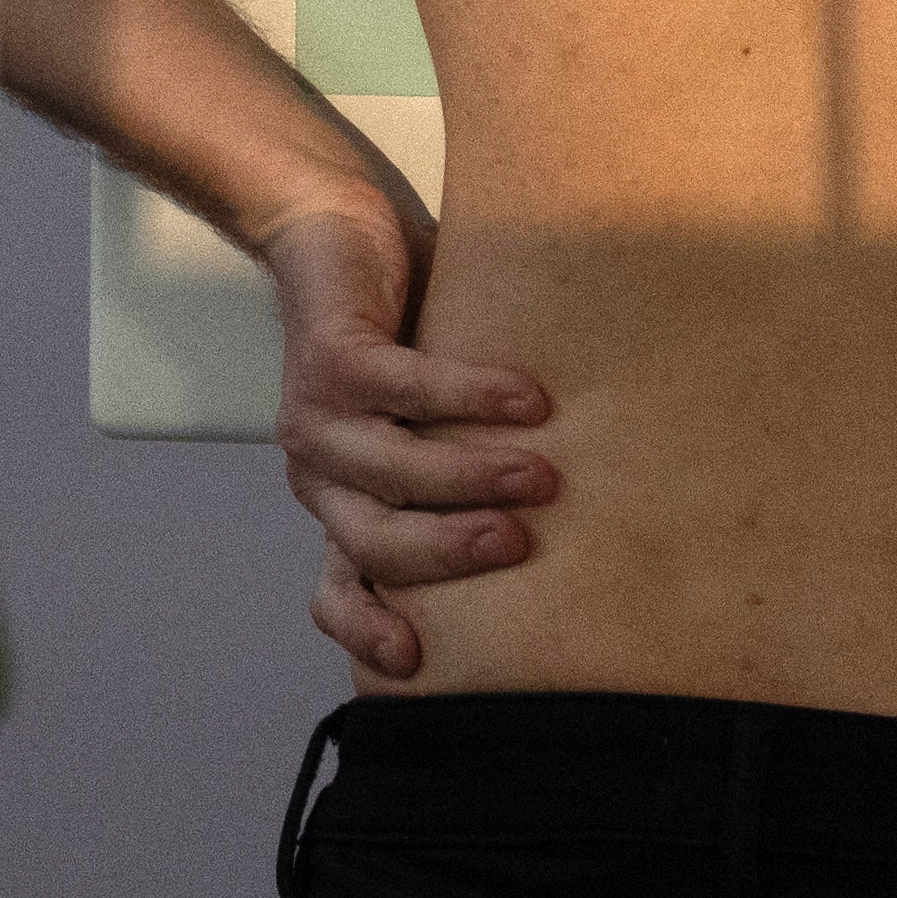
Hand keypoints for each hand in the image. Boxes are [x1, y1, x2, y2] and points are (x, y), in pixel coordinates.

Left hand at [256, 204, 553, 679]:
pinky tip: (529, 397)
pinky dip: (470, 395)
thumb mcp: (428, 423)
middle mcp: (322, 475)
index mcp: (343, 504)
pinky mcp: (331, 358)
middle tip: (522, 541)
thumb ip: (469, 470)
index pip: (337, 590)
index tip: (415, 661)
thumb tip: (579, 518)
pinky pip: (404, 387)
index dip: (367, 628)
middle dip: (450, 551)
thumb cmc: (400, 338)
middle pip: (377, 542)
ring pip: (392, 471)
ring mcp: (317, 418)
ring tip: (542, 473)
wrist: (333, 236)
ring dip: (470, 475)